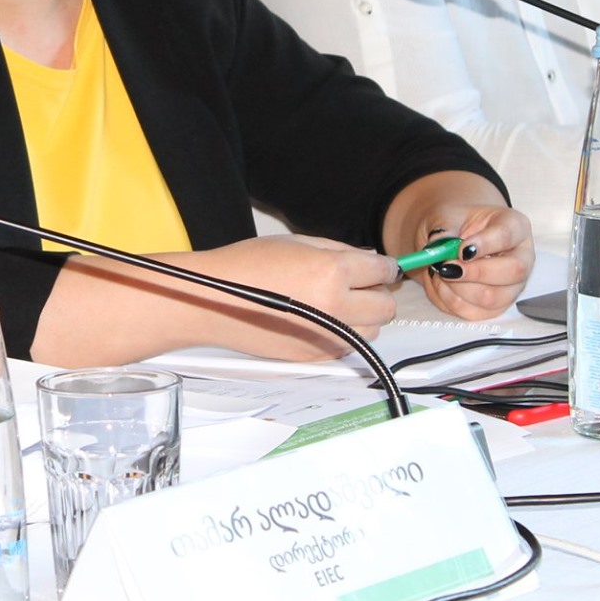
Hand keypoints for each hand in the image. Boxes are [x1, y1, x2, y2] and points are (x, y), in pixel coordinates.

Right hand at [182, 234, 401, 358]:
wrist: (213, 301)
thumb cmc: (246, 266)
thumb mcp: (295, 242)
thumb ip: (338, 251)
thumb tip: (369, 259)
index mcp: (333, 272)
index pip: (383, 271)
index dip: (385, 267)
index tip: (381, 268)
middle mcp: (337, 307)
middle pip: (387, 306)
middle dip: (377, 293)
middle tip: (360, 285)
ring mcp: (328, 337)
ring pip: (373, 330)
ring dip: (364, 317)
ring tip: (335, 304)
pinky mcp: (316, 357)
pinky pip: (347, 346)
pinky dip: (342, 334)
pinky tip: (317, 319)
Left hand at [406, 206, 533, 320]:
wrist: (447, 240)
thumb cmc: (454, 224)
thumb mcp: (445, 217)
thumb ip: (443, 231)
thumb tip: (438, 246)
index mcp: (514, 226)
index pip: (508, 235)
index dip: (485, 244)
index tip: (461, 250)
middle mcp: (520, 258)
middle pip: (512, 272)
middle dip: (474, 273)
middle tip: (445, 266)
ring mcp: (511, 286)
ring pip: (492, 298)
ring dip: (457, 289)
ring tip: (439, 271)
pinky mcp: (495, 307)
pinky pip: (474, 312)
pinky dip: (450, 300)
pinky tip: (440, 284)